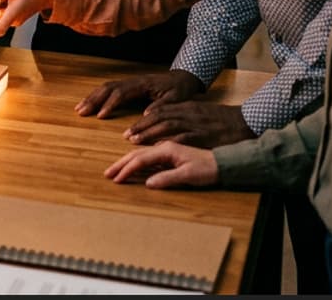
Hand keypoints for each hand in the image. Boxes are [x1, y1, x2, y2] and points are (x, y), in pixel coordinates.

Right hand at [76, 69, 205, 118]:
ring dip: (92, 97)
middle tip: (81, 111)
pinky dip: (98, 96)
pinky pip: (110, 89)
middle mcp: (133, 81)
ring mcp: (130, 82)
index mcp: (143, 84)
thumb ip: (161, 106)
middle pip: (108, 88)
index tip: (101, 116)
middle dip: (93, 100)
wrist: (184, 78)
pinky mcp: (129, 85)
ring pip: (106, 87)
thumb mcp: (176, 99)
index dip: (110, 104)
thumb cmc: (180, 90)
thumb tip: (145, 114)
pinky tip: (91, 103)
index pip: (121, 93)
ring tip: (80, 108)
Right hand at [105, 141, 219, 188]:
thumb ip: (167, 178)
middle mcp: (164, 147)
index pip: (140, 159)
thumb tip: (147, 183)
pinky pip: (148, 157)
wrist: (224, 163)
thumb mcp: (188, 175)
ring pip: (141, 155)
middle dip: (121, 164)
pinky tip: (132, 167)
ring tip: (114, 171)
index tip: (116, 179)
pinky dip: (137, 163)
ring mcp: (167, 150)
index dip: (127, 169)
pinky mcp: (170, 155)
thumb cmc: (208, 169)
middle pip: (137, 154)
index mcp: (166, 149)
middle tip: (107, 174)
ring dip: (126, 163)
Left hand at [125, 102, 252, 147]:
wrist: (246, 122)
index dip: (143, 120)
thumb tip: (166, 122)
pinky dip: (168, 141)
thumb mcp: (201, 112)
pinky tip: (157, 148)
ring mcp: (195, 124)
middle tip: (126, 136)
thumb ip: (184, 116)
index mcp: (187, 107)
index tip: (130, 129)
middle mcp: (188, 114)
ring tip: (134, 141)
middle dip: (140, 126)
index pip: (160, 111)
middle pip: (159, 117)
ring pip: (167, 125)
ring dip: (149, 133)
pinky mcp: (203, 136)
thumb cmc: (223, 119)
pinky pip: (183, 138)